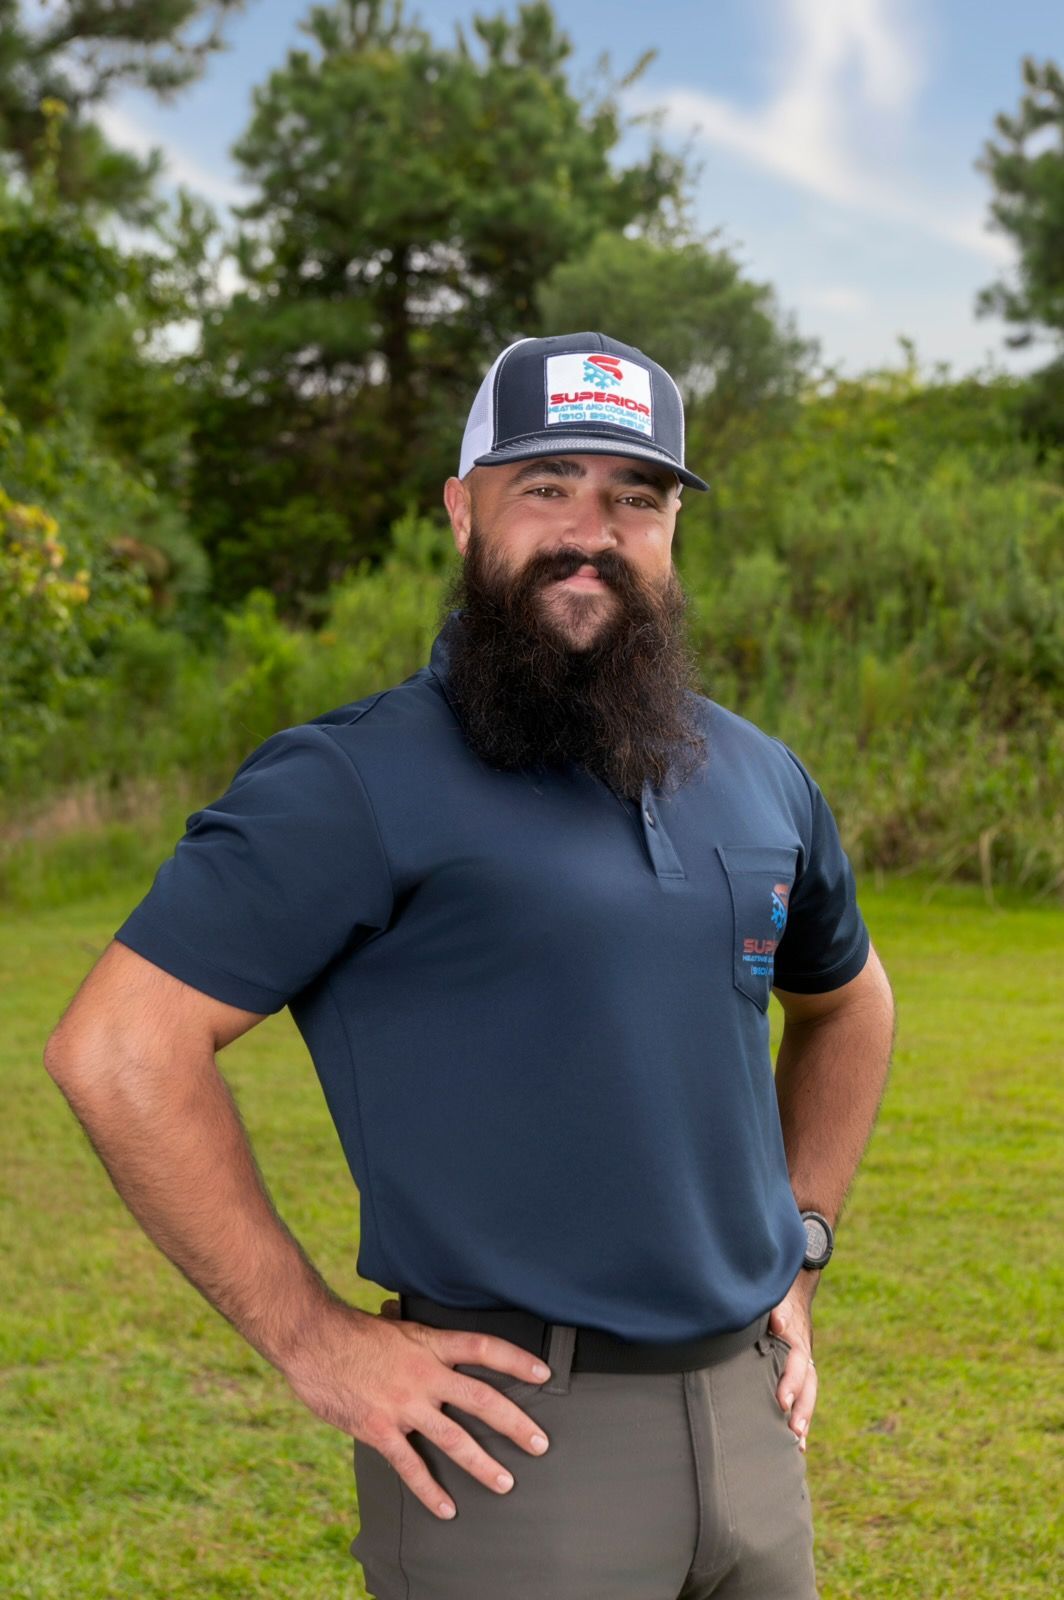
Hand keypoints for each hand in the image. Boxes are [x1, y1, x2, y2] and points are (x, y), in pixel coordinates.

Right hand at [280, 1297, 552, 1519]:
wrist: (312, 1340)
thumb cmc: (350, 1331)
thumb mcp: (393, 1325)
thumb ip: (412, 1333)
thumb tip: (412, 1321)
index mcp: (430, 1344)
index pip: (484, 1348)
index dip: (516, 1360)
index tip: (543, 1373)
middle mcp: (425, 1375)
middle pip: (481, 1399)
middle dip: (515, 1423)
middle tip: (540, 1443)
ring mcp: (404, 1404)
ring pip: (453, 1439)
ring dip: (483, 1464)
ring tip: (505, 1482)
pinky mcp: (380, 1429)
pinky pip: (410, 1466)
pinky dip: (429, 1490)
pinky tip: (446, 1509)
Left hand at [768, 1275, 818, 1452]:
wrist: (792, 1300)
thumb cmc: (778, 1303)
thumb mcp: (777, 1302)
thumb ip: (778, 1311)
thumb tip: (779, 1324)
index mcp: (796, 1342)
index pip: (796, 1364)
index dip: (790, 1383)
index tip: (781, 1402)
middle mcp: (804, 1359)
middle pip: (808, 1387)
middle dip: (802, 1410)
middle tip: (794, 1431)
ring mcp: (803, 1370)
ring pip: (808, 1397)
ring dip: (804, 1419)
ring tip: (798, 1444)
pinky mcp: (798, 1379)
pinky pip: (802, 1401)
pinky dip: (802, 1421)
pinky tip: (797, 1444)